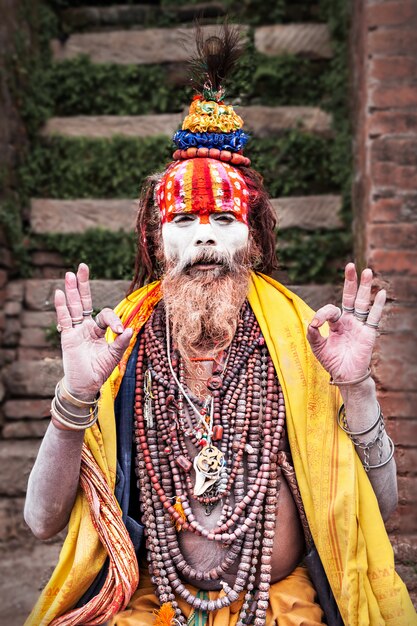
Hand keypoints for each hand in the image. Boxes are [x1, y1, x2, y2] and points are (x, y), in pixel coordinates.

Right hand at [54, 263, 132, 399]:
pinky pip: (64, 319)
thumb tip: (130, 329)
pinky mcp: (67, 337)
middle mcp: (86, 327)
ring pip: (73, 307)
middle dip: (83, 284)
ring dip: (71, 290)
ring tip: (70, 274)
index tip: (120, 332)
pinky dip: (61, 307)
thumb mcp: (114, 356)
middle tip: (82, 266)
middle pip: (84, 301)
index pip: (105, 315)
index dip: (114, 320)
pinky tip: (59, 293)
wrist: (85, 385)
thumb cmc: (99, 371)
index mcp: (99, 330)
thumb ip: (121, 343)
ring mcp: (76, 330)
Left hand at [306, 263, 385, 381]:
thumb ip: (312, 333)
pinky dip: (378, 306)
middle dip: (350, 281)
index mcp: (336, 323)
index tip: (315, 324)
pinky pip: (374, 317)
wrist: (345, 376)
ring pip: (363, 303)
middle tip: (350, 265)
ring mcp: (360, 325)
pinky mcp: (368, 333)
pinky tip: (381, 293)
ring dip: (365, 287)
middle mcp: (349, 321)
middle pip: (350, 297)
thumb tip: (311, 321)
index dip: (322, 313)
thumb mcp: (317, 347)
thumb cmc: (332, 361)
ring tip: (367, 271)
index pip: (331, 309)